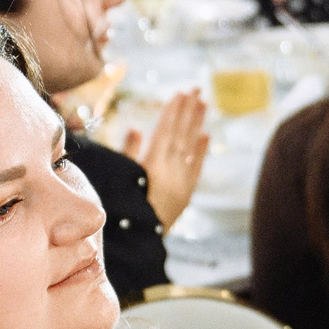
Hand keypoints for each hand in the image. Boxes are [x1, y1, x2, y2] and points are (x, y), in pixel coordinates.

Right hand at [122, 89, 209, 228]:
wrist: (140, 239)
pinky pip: (196, 166)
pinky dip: (201, 150)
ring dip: (197, 123)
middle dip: (189, 110)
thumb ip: (129, 153)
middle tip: (197, 89)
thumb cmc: (125, 207)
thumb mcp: (123, 178)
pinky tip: (206, 136)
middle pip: (182, 133)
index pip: (166, 130)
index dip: (173, 111)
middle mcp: (172, 168)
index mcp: (155, 163)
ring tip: (203, 103)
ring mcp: (182, 180)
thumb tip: (135, 129)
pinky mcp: (186, 192)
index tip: (180, 93)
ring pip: (191, 145)